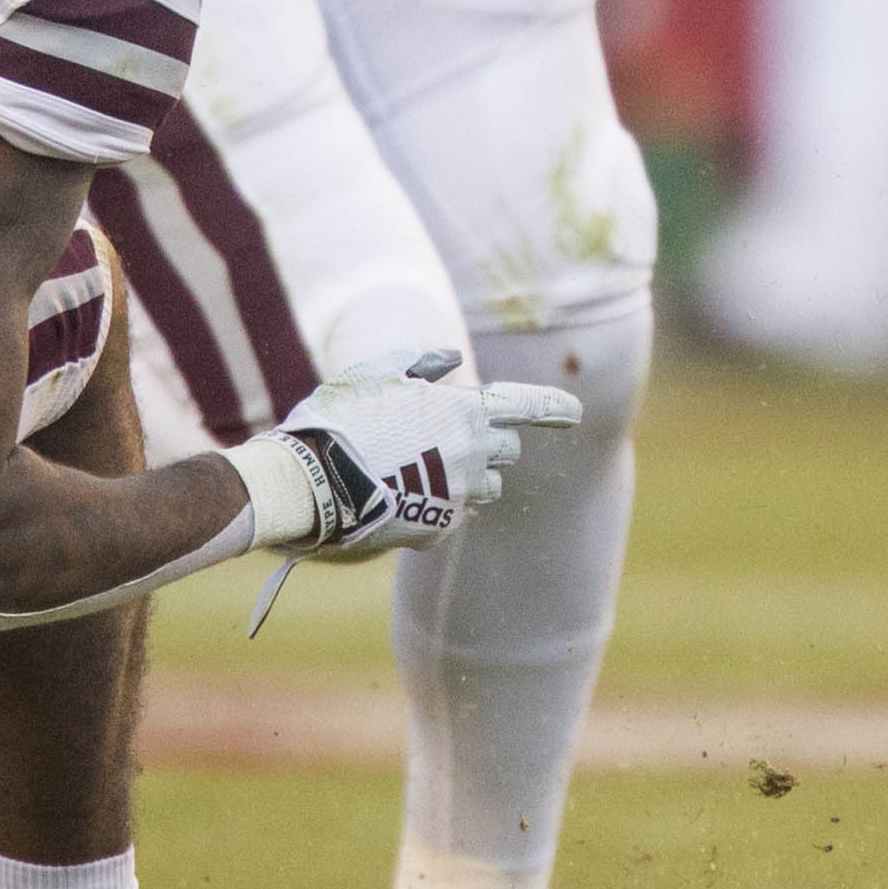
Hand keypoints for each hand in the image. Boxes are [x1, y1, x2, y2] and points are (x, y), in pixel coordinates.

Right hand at [236, 347, 583, 556]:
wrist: (311, 482)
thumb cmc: (340, 418)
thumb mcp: (375, 375)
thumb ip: (420, 365)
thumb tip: (451, 360)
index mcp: (464, 410)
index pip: (526, 407)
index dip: (554, 408)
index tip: (576, 413)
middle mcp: (473, 453)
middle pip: (507, 450)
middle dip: (490, 443)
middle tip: (447, 438)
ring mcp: (459, 495)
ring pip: (486, 487)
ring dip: (467, 477)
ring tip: (417, 469)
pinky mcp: (440, 528)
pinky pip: (453, 515)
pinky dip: (435, 505)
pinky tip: (397, 495)